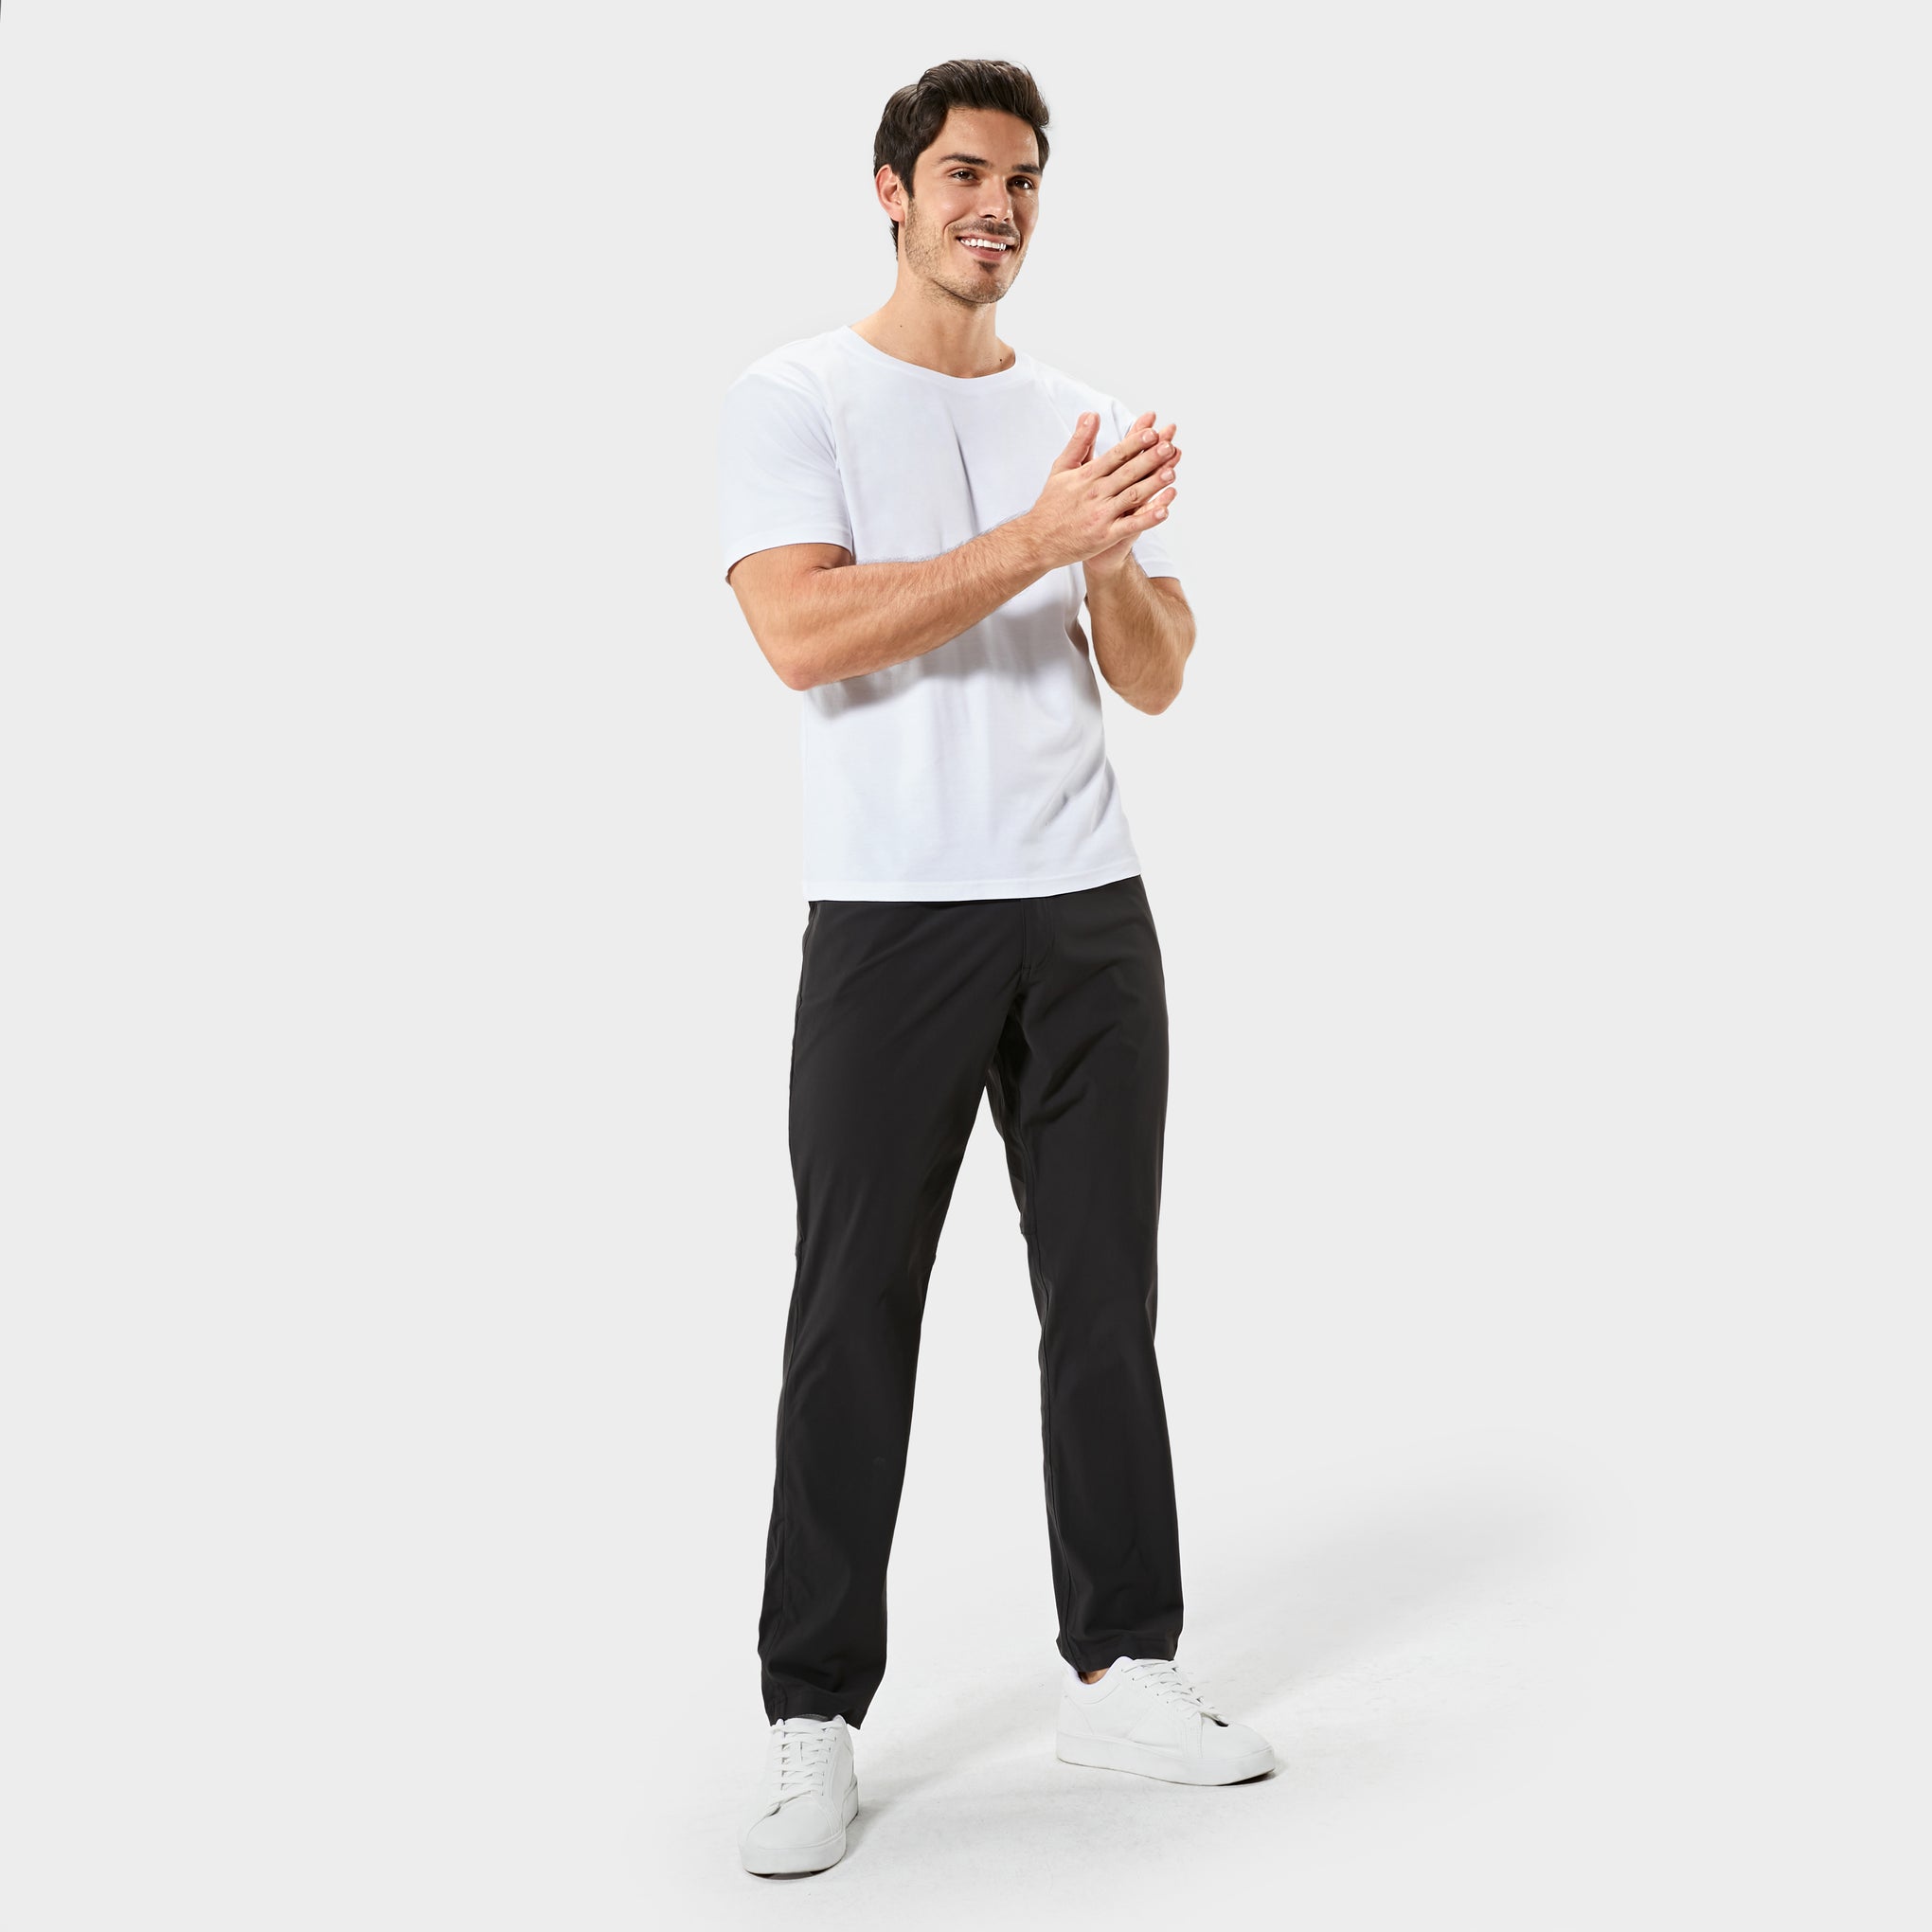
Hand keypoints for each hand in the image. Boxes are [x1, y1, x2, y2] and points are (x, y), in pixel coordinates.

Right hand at [1022, 409, 1180, 575]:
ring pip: (1131, 497)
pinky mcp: (1104, 536)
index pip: (1115, 455)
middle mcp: (1094, 493)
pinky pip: (1130, 526)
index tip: (1152, 432)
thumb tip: (1090, 414)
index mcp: (1086, 475)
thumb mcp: (1062, 468)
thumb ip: (1079, 442)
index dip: (1135, 443)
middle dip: (1149, 459)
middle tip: (1168, 447)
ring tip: (1171, 472)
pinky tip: (1164, 511)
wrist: (1037, 540)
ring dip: (1153, 485)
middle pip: (1127, 472)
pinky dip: (1147, 519)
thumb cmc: (1051, 504)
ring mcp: (1100, 515)